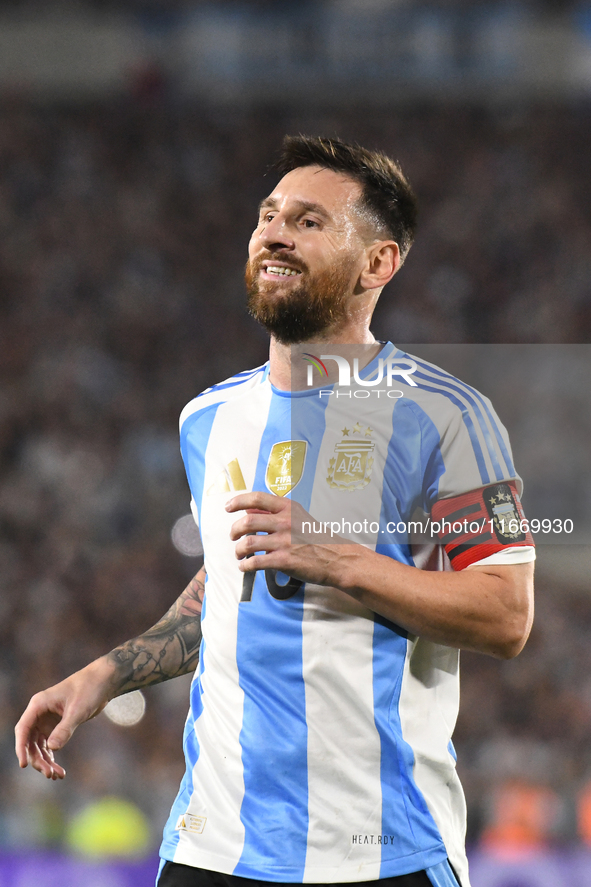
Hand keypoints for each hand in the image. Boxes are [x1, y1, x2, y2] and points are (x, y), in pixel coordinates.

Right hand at [15, 658, 115, 779]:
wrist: (104, 681)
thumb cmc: (90, 689)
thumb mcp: (78, 710)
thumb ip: (65, 729)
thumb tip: (52, 748)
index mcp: (39, 704)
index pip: (23, 729)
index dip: (21, 748)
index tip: (24, 764)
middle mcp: (39, 713)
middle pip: (30, 742)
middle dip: (37, 759)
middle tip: (49, 774)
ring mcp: (47, 720)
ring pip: (39, 746)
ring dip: (45, 761)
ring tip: (57, 775)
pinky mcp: (57, 726)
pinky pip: (50, 745)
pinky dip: (53, 758)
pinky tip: (59, 770)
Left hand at [226, 491, 353, 586]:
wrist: (337, 558)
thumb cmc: (317, 538)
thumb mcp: (299, 517)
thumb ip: (275, 513)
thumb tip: (249, 509)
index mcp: (288, 508)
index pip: (257, 498)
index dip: (238, 501)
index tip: (228, 507)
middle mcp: (285, 522)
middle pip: (247, 522)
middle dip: (234, 530)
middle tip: (233, 536)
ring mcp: (284, 541)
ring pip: (248, 543)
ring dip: (238, 550)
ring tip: (239, 554)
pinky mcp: (284, 560)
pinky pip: (255, 562)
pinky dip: (245, 566)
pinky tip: (245, 567)